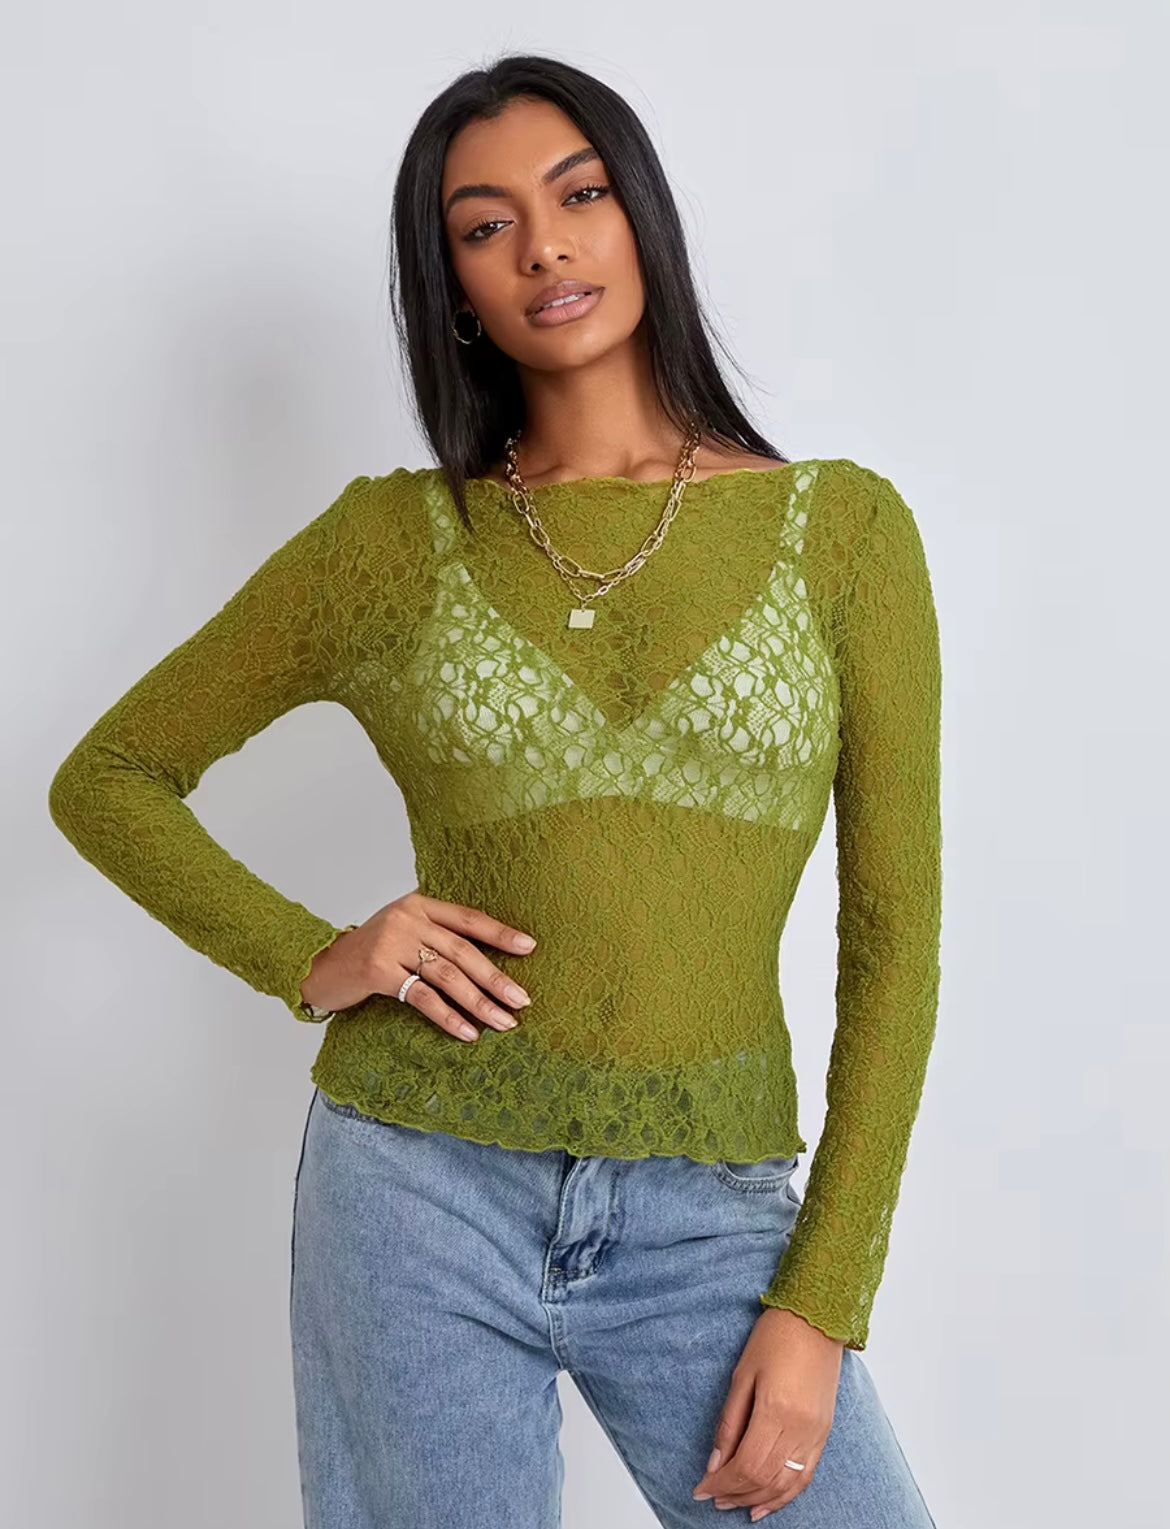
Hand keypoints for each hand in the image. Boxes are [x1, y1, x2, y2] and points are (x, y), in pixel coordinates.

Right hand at [299, 888, 535, 1041]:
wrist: (317, 967)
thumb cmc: (366, 954)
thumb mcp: (401, 934)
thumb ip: (434, 937)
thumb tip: (485, 962)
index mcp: (418, 905)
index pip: (468, 918)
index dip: (500, 933)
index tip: (530, 947)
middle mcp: (407, 919)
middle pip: (463, 950)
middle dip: (496, 978)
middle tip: (522, 999)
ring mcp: (391, 943)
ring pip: (447, 975)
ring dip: (479, 1002)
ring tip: (503, 1021)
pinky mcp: (378, 970)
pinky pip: (422, 997)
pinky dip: (448, 1016)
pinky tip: (468, 1032)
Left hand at [691, 1306, 843, 1519]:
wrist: (816, 1318)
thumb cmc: (775, 1337)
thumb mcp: (742, 1375)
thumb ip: (729, 1423)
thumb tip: (715, 1463)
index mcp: (776, 1411)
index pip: (746, 1465)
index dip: (721, 1483)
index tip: (700, 1488)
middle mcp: (800, 1429)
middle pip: (764, 1479)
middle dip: (734, 1493)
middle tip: (711, 1497)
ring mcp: (816, 1434)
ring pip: (785, 1485)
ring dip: (757, 1499)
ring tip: (732, 1504)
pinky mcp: (824, 1433)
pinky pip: (805, 1476)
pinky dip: (785, 1495)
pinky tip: (766, 1503)